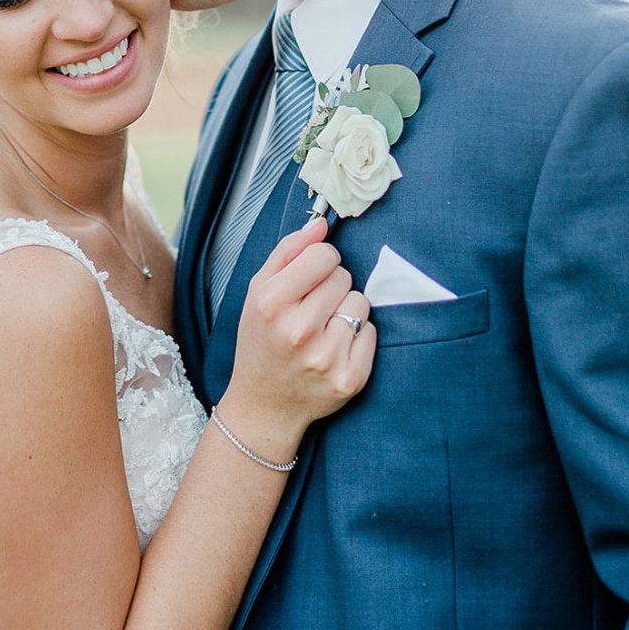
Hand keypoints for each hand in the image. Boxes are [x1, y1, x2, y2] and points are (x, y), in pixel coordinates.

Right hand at [225, 218, 373, 453]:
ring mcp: (326, 358)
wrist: (264, 405)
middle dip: (331, 286)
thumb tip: (321, 224)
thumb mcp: (257, 292)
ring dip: (346, 310)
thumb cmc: (260, 342)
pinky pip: (371, 332)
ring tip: (323, 328)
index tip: (311, 276)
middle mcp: (298, 331)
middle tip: (312, 308)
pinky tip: (334, 348)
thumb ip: (287, 252)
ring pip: (360, 303)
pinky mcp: (350, 379)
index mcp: (271, 304)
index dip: (320, 262)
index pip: (323, 256)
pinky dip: (357, 336)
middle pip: (343, 277)